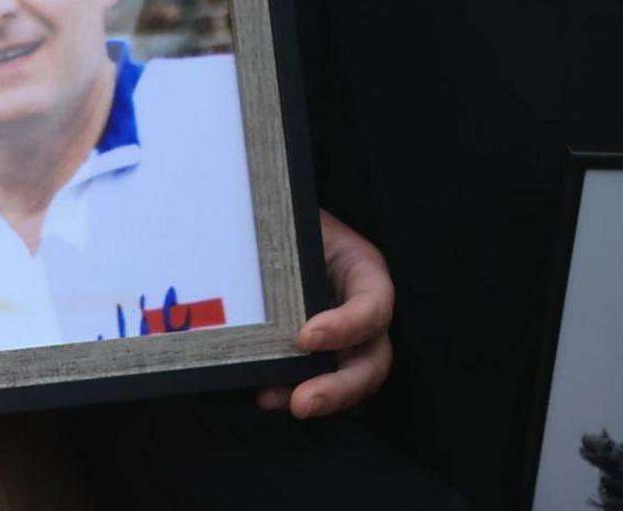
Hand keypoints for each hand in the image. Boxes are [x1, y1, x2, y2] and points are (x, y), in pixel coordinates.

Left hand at [258, 211, 396, 418]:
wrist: (269, 229)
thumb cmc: (285, 220)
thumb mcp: (292, 224)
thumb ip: (285, 244)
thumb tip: (249, 260)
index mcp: (364, 273)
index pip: (373, 306)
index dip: (347, 327)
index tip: (304, 338)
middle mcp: (361, 314)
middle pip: (373, 362)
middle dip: (341, 388)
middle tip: (302, 402)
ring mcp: (343, 341)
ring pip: (349, 383)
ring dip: (319, 400)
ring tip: (274, 400)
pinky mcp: (317, 357)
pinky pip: (315, 384)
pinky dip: (291, 393)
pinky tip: (263, 394)